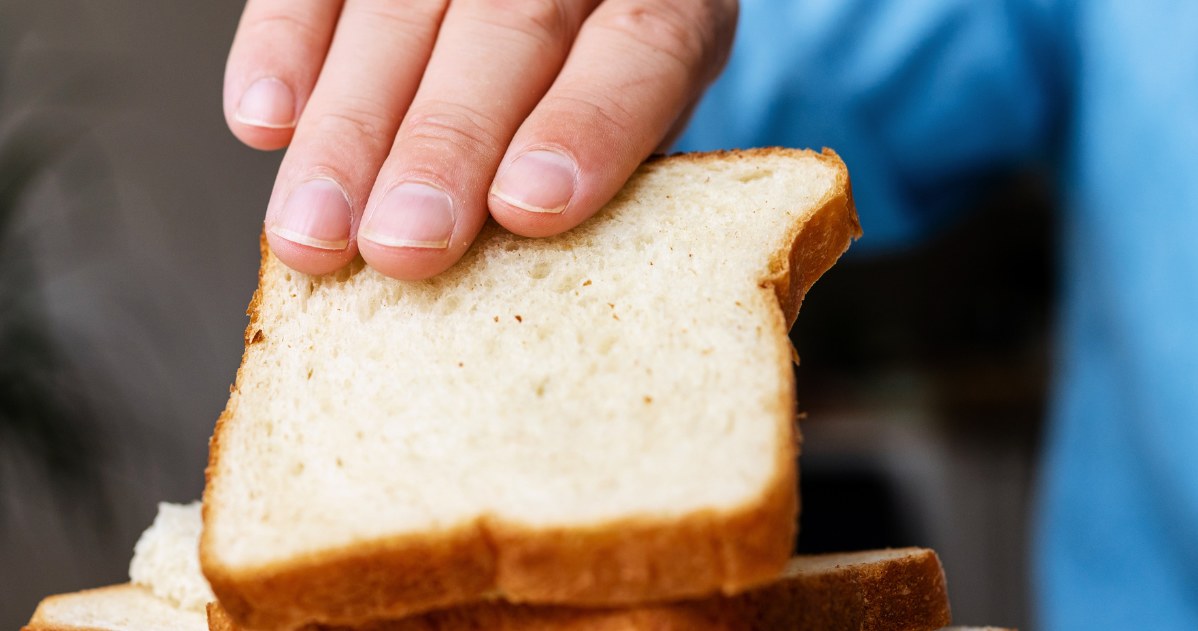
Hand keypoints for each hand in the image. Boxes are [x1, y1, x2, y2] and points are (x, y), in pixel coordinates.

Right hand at [224, 0, 737, 279]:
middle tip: (402, 245)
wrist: (577, 3)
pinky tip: (264, 121)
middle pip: (507, 28)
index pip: (639, 48)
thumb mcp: (647, 116)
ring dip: (351, 121)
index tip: (530, 208)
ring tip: (317, 228)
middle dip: (444, 141)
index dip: (586, 124)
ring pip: (399, 10)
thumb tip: (527, 264)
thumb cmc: (612, 81)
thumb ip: (605, 161)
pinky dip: (285, 44)